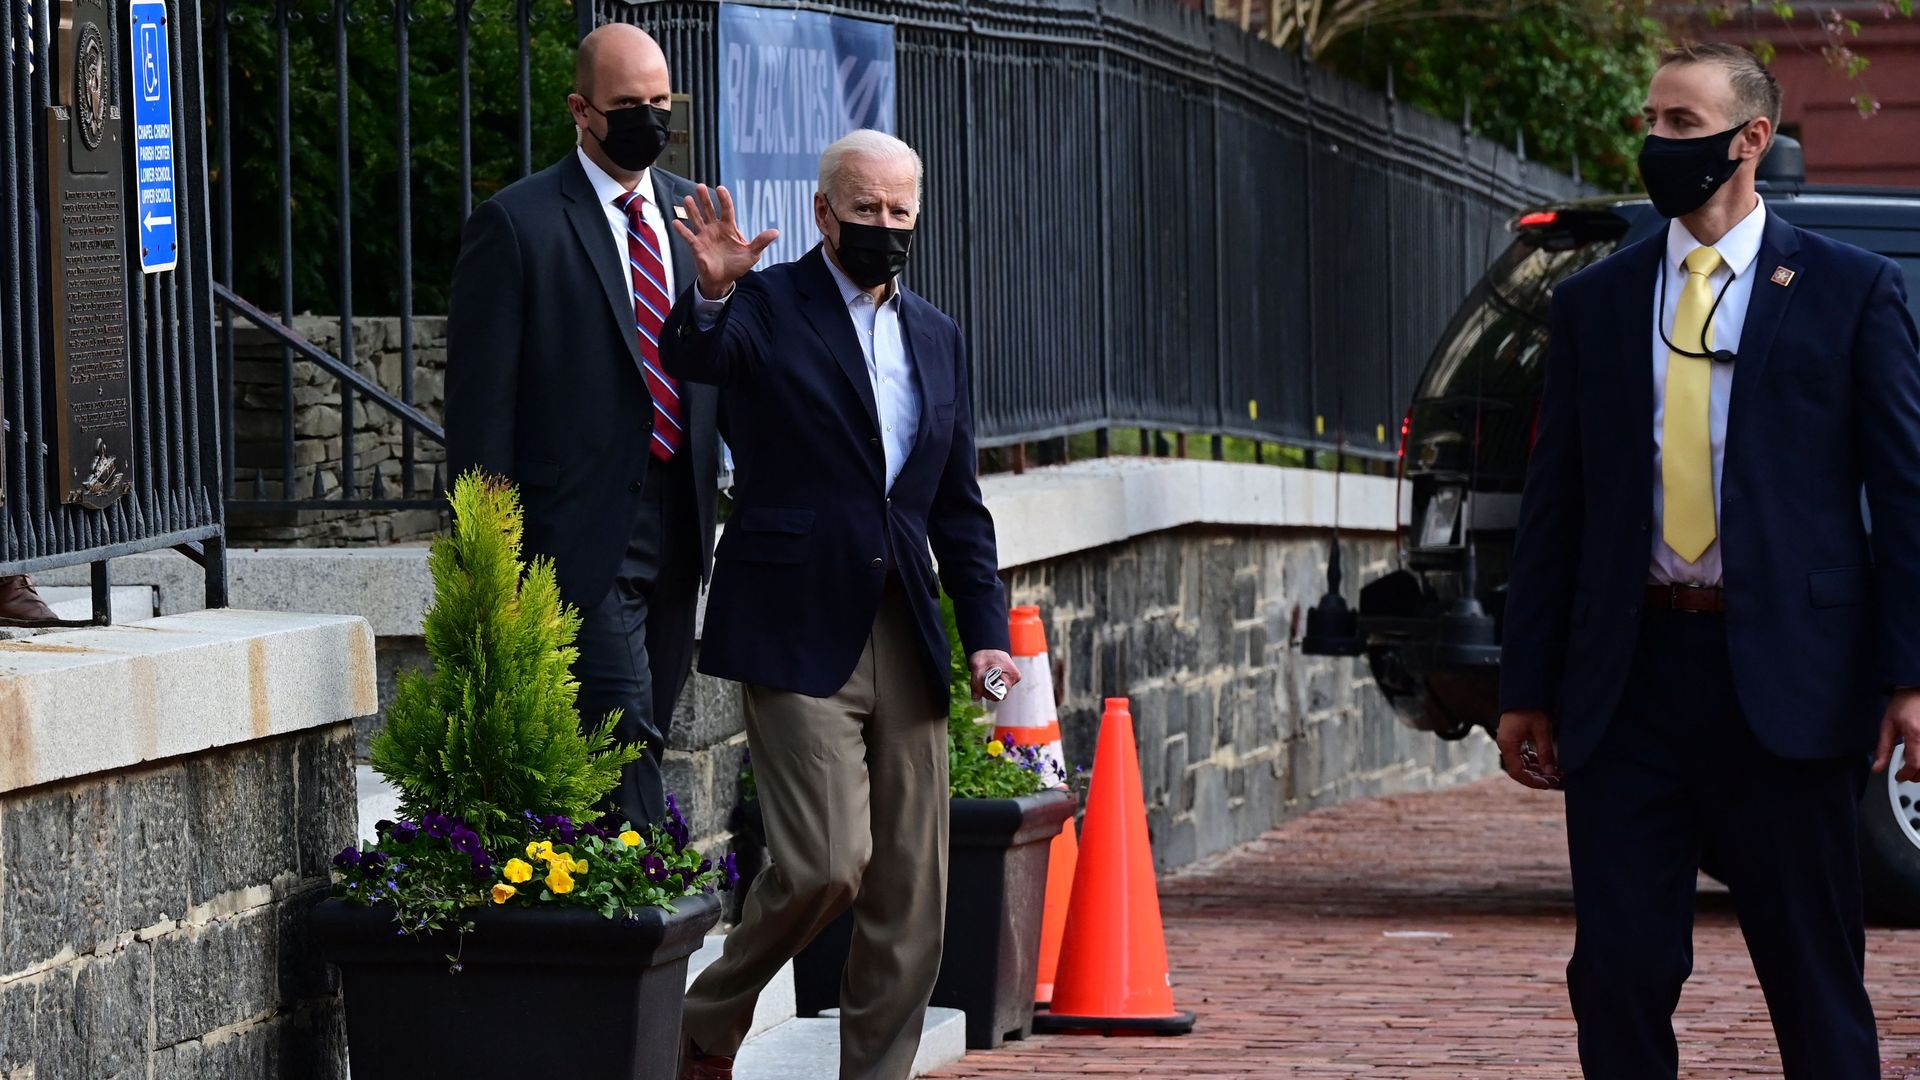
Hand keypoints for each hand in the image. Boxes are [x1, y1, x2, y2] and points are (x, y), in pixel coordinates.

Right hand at [671, 184, 777, 300]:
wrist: (724, 280)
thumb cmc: (737, 265)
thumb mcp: (752, 254)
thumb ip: (761, 242)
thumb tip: (776, 232)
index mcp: (729, 228)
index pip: (727, 209)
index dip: (724, 199)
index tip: (721, 189)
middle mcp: (715, 229)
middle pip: (709, 210)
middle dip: (705, 199)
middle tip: (700, 187)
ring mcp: (704, 236)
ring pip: (697, 220)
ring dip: (692, 210)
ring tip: (687, 199)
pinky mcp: (696, 246)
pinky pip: (688, 237)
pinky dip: (682, 230)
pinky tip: (676, 222)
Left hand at [969, 649, 1019, 701]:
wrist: (988, 646)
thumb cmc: (984, 654)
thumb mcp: (977, 667)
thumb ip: (976, 683)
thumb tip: (975, 699)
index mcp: (1012, 675)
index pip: (1002, 693)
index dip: (989, 693)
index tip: (981, 686)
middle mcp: (1014, 678)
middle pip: (1000, 694)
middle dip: (988, 692)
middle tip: (980, 682)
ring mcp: (1012, 680)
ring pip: (999, 692)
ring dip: (989, 689)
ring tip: (983, 679)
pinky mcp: (1008, 680)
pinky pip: (998, 688)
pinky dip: (991, 686)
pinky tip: (987, 679)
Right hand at [1496, 709, 1561, 789]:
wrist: (1526, 690)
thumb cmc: (1532, 708)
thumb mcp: (1542, 731)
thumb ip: (1546, 753)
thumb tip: (1550, 773)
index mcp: (1508, 744)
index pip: (1517, 772)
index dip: (1532, 781)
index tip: (1548, 784)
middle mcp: (1506, 746)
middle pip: (1520, 770)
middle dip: (1537, 777)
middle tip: (1556, 780)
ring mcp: (1511, 743)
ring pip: (1523, 764)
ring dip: (1537, 770)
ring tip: (1555, 773)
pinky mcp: (1516, 740)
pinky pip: (1525, 756)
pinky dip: (1536, 762)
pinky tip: (1548, 764)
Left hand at [1873, 689, 1919, 781]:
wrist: (1916, 691)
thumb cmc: (1903, 705)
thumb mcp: (1887, 725)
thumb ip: (1883, 748)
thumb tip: (1877, 767)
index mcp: (1915, 733)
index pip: (1915, 763)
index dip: (1907, 774)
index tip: (1899, 776)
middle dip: (1917, 775)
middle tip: (1907, 772)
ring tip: (1915, 767)